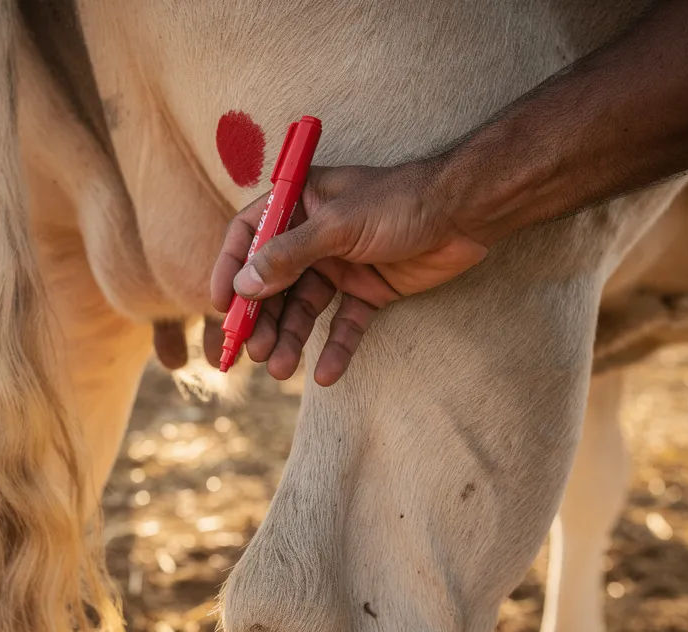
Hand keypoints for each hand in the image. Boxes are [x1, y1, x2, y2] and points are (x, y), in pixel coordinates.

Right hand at [209, 159, 489, 385]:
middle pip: (273, 281)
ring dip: (290, 338)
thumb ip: (289, 254)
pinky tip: (325, 374)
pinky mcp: (369, 291)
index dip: (230, 268)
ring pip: (305, 309)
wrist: (466, 214)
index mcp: (299, 203)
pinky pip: (344, 325)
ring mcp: (341, 265)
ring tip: (279, 369)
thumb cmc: (401, 201)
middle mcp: (313, 235)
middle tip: (251, 351)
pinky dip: (334, 349)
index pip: (249, 235)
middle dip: (261, 318)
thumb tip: (244, 284)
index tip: (221, 306)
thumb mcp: (337, 225)